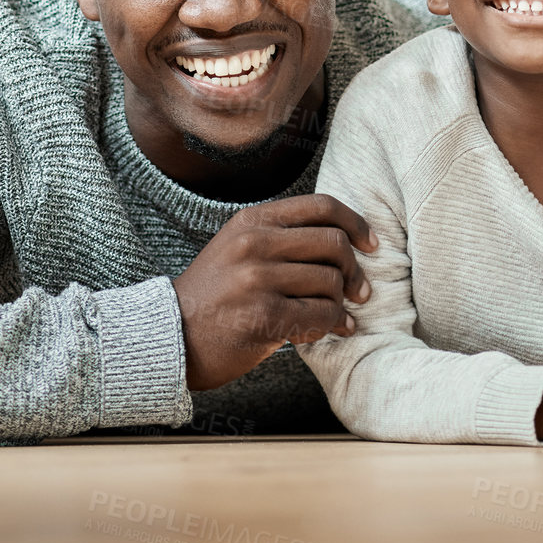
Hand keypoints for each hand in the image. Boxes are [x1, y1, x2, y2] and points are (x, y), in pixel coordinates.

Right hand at [172, 193, 377, 390]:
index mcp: (252, 221)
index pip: (321, 206)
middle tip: (360, 291)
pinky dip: (333, 326)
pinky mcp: (264, 316)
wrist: (171, 336)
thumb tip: (346, 242)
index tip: (371, 244)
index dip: (356, 223)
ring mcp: (257, 279)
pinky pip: (322, 315)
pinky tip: (328, 332)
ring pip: (331, 283)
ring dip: (340, 303)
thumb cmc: (213, 295)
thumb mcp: (237, 249)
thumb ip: (281, 237)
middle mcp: (255, 244)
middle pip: (333, 244)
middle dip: (355, 270)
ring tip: (336, 315)